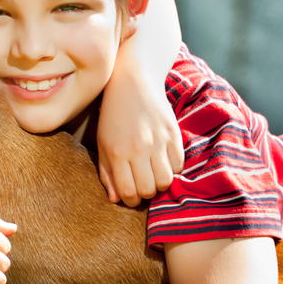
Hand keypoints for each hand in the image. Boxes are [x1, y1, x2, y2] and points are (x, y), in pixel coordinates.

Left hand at [97, 63, 183, 206]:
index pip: (128, 192)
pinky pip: (179, 165)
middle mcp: (138, 148)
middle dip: (145, 192)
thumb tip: (117, 199)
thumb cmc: (113, 116)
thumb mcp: (103, 144)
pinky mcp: (174, 134)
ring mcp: (158, 141)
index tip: (131, 195)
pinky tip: (163, 160)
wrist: (132, 83)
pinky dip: (173, 168)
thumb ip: (107, 173)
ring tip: (153, 173)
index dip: (130, 200)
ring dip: (160, 182)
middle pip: (149, 190)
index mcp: (117, 152)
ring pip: (166, 181)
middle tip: (142, 183)